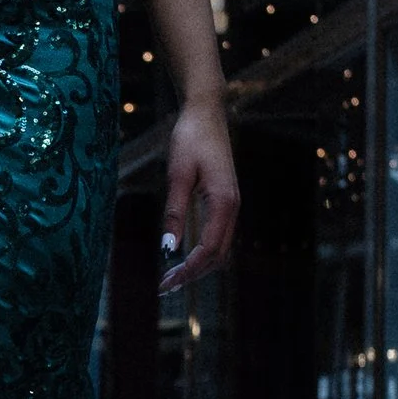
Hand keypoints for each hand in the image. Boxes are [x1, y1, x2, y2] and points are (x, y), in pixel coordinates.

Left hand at [160, 101, 237, 291]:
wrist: (207, 112)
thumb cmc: (190, 137)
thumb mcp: (177, 174)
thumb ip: (175, 211)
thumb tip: (168, 247)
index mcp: (224, 202)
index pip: (209, 249)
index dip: (189, 270)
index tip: (167, 283)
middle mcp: (233, 207)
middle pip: (218, 255)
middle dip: (193, 274)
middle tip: (165, 286)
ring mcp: (232, 204)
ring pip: (221, 248)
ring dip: (199, 266)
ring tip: (172, 277)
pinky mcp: (226, 200)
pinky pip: (219, 236)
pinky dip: (203, 252)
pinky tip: (184, 256)